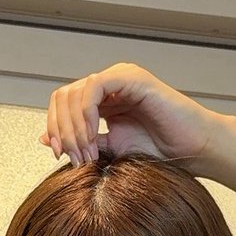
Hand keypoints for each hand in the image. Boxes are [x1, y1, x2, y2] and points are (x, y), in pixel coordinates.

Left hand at [38, 62, 225, 173]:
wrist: (189, 150)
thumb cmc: (159, 151)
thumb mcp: (110, 149)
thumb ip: (81, 142)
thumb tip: (46, 139)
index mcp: (101, 99)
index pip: (62, 104)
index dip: (55, 128)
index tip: (59, 156)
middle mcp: (107, 84)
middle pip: (63, 97)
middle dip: (62, 130)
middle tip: (74, 158)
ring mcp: (118, 78)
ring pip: (75, 92)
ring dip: (74, 127)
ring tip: (86, 153)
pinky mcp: (130, 77)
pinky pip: (94, 88)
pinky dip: (86, 114)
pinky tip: (93, 136)